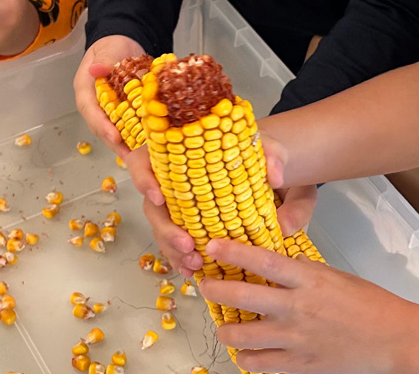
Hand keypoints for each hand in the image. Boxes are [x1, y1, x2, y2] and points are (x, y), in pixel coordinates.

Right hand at [73, 34, 146, 152]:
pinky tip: (150, 147)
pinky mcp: (123, 113)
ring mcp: (109, 110)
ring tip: (141, 159)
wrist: (123, 43)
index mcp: (86, 90)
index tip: (115, 137)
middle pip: (101, 127)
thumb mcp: (109, 48)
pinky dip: (137, 138)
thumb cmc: (113, 45)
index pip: (90, 110)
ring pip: (115, 131)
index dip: (102, 125)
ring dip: (127, 145)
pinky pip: (128, 128)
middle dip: (115, 143)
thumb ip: (104, 59)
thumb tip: (97, 69)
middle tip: (130, 156)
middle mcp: (95, 104)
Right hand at [133, 133, 318, 278]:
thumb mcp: (269, 148)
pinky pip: (175, 244)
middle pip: (151, 205)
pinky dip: (182, 259)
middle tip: (188, 244)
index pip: (143, 160)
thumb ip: (272, 156)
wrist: (262, 169)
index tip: (158, 196)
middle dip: (165, 229)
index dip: (143, 178)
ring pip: (162, 229)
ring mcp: (177, 206)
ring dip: (173, 249)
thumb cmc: (256, 154)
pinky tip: (194, 271)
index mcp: (180, 154)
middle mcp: (171, 181)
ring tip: (195, 264)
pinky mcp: (187, 225)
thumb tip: (275, 176)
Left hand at [199, 239, 412, 373]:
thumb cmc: (370, 304)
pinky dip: (246, 357)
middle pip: (243, 296)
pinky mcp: (300, 364)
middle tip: (205, 285)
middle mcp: (297, 307)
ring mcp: (296, 338)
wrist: (393, 339)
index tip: (213, 245)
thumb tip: (282, 263)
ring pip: (242, 334)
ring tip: (223, 325)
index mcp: (308, 279)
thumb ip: (305, 271)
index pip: (262, 260)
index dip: (233, 251)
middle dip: (215, 289)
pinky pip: (259, 363)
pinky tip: (244, 351)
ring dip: (225, 329)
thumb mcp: (335, 276)